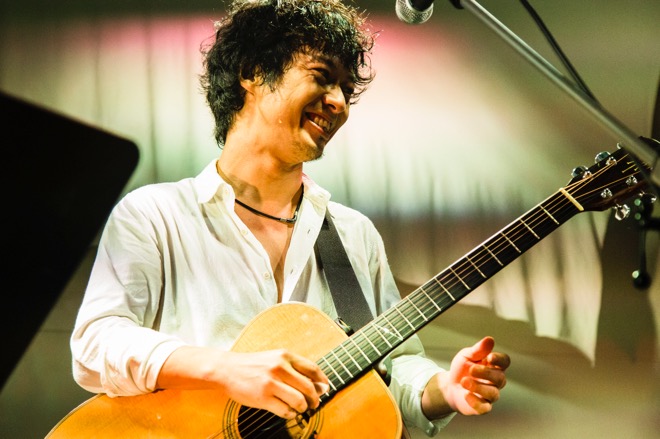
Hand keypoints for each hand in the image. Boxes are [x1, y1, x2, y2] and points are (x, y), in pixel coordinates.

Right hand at [157, 347, 328, 419]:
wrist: (227, 370)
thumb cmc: (253, 365)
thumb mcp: (275, 358)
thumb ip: (295, 368)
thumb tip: (319, 384)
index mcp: (285, 356)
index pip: (313, 369)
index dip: (322, 381)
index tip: (325, 389)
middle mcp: (280, 367)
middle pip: (309, 387)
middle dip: (315, 399)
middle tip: (314, 403)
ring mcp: (271, 383)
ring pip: (299, 400)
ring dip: (304, 408)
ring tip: (301, 408)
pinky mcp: (263, 398)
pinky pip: (285, 410)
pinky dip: (291, 414)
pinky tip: (288, 411)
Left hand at [421, 336, 509, 418]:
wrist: (450, 386)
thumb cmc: (462, 369)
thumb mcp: (467, 356)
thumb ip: (478, 350)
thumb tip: (490, 339)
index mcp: (493, 366)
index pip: (505, 362)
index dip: (500, 360)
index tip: (489, 357)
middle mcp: (495, 381)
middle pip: (500, 377)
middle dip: (486, 373)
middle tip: (471, 369)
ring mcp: (490, 394)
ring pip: (493, 393)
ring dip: (478, 387)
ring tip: (464, 381)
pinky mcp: (483, 407)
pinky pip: (485, 408)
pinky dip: (476, 402)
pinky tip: (466, 395)